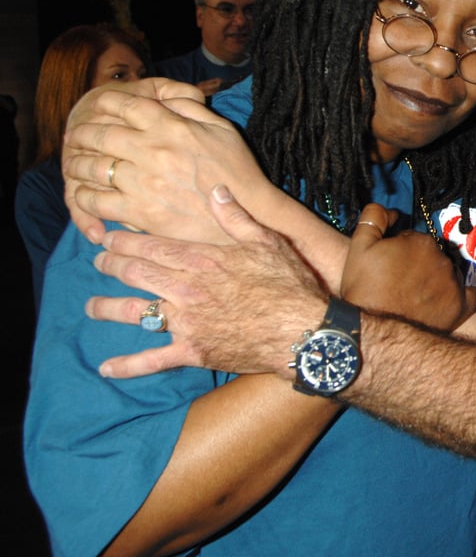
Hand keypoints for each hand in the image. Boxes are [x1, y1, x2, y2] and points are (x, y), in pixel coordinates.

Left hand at [63, 80, 267, 244]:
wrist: (248, 212)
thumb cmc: (238, 170)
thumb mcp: (221, 128)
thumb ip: (191, 108)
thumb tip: (165, 98)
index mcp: (171, 127)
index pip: (126, 105)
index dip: (106, 102)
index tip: (98, 105)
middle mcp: (153, 151)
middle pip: (102, 134)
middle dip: (84, 132)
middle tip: (76, 134)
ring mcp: (143, 182)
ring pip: (94, 167)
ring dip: (78, 162)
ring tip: (75, 162)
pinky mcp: (140, 212)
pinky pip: (98, 201)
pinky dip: (84, 195)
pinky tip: (84, 193)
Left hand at [86, 185, 327, 377]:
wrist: (303, 331)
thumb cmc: (290, 284)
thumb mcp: (268, 241)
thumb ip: (236, 217)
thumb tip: (216, 188)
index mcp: (203, 259)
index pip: (152, 246)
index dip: (125, 241)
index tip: (108, 239)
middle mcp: (187, 289)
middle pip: (137, 274)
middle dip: (112, 266)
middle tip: (98, 263)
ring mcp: (187, 322)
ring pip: (135, 313)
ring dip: (107, 309)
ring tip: (91, 307)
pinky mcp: (193, 351)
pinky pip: (152, 360)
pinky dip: (127, 365)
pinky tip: (106, 368)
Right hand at [342, 204, 475, 330]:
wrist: (376, 331)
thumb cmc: (366, 290)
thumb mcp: (360, 247)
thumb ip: (374, 218)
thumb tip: (392, 211)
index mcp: (422, 241)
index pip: (414, 239)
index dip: (400, 250)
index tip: (390, 265)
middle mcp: (443, 259)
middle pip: (431, 255)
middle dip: (418, 263)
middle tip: (399, 281)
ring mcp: (454, 284)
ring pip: (448, 272)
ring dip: (436, 277)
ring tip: (415, 295)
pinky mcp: (461, 307)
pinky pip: (471, 294)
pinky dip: (463, 293)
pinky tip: (452, 297)